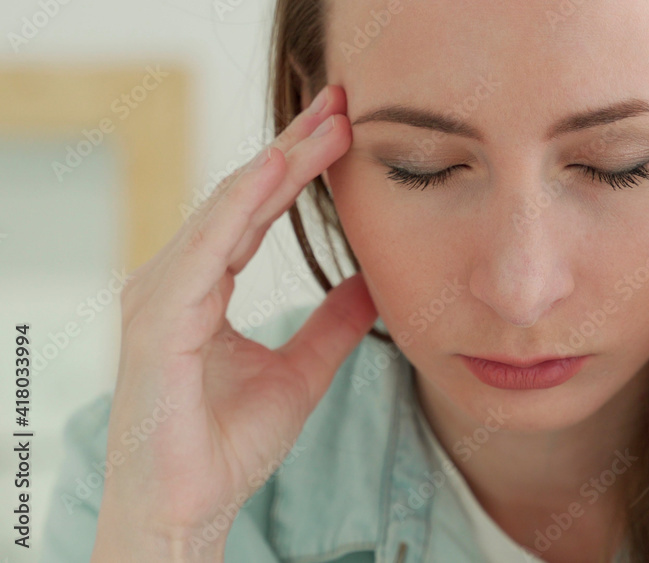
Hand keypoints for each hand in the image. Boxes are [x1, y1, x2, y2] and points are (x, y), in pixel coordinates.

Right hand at [92, 85, 377, 560]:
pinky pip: (207, 248)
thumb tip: (372, 284)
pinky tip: (278, 170)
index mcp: (202, 286)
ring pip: (226, 210)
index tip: (345, 130)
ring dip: (278, 163)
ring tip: (327, 124)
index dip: (300, 168)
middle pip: (241, 197)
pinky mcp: (159, 319)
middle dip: (294, 147)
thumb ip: (333, 326)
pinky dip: (243, 205)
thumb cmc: (225, 444)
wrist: (188, 507)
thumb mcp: (300, 373)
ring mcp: (161, 295)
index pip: (256, 211)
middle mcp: (176, 280)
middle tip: (342, 102)